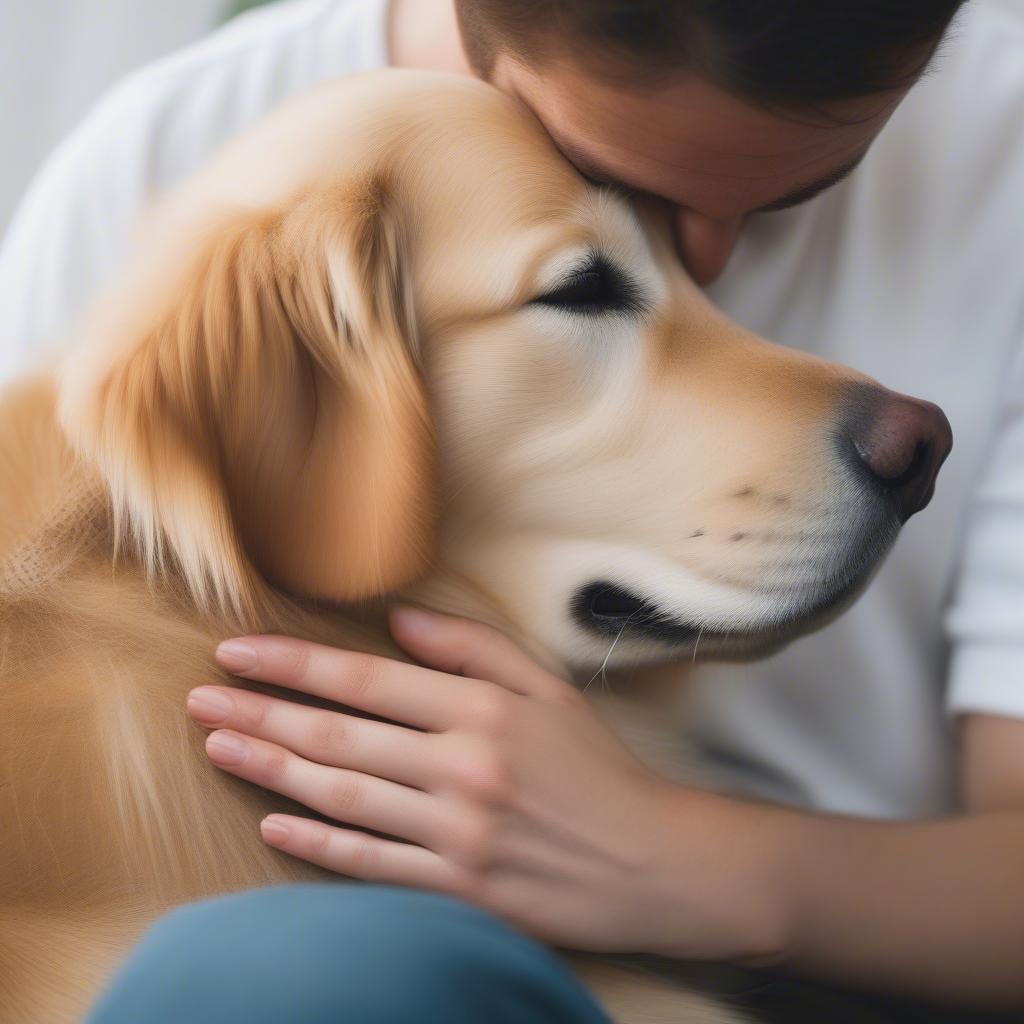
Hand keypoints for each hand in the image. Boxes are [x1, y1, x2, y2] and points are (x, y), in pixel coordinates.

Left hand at [186, 608, 780, 958]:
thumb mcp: (549, 686)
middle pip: (337, 736)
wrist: (652, 860)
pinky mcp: (458, 888)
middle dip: (259, 714)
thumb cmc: (599, 766)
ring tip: (218, 747)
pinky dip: (317, 843)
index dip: (292, 664)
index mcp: (482, 711)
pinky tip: (273, 822)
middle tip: (200, 700)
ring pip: (341, 797)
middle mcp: (461, 769)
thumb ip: (473, 647)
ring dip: (270, 770)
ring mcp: (456, 834)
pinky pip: (371, 865)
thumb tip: (399, 621)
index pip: (364, 680)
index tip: (236, 653)